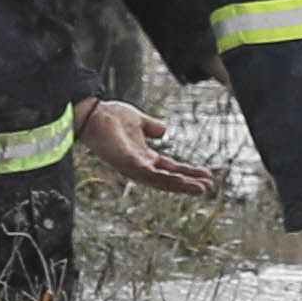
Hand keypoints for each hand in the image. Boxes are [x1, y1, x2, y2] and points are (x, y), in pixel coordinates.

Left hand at [82, 99, 222, 198]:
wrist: (93, 112)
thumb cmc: (111, 117)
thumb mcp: (139, 121)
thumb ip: (151, 127)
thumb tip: (164, 129)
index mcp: (144, 157)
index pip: (170, 168)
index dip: (188, 173)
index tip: (207, 175)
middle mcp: (140, 166)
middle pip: (169, 179)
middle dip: (188, 184)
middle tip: (208, 187)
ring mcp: (133, 166)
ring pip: (161, 181)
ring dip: (181, 185)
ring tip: (200, 188)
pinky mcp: (126, 162)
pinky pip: (149, 174)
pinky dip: (165, 178)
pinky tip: (180, 180)